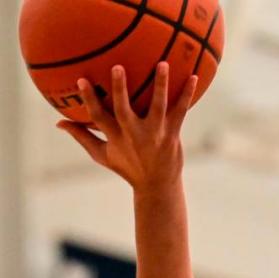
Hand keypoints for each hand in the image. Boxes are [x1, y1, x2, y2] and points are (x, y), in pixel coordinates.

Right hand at [57, 63, 196, 191]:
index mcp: (116, 137)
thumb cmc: (128, 168)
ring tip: (163, 64)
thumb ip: (82, 137)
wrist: (158, 187)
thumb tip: (58, 123)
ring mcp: (155, 134)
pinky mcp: (172, 135)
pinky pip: (180, 112)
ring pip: (158, 107)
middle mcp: (135, 135)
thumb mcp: (103, 155)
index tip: (81, 79)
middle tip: (118, 67)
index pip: (98, 116)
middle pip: (125, 110)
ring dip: (161, 86)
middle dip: (120, 90)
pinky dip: (186, 95)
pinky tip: (194, 78)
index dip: (89, 99)